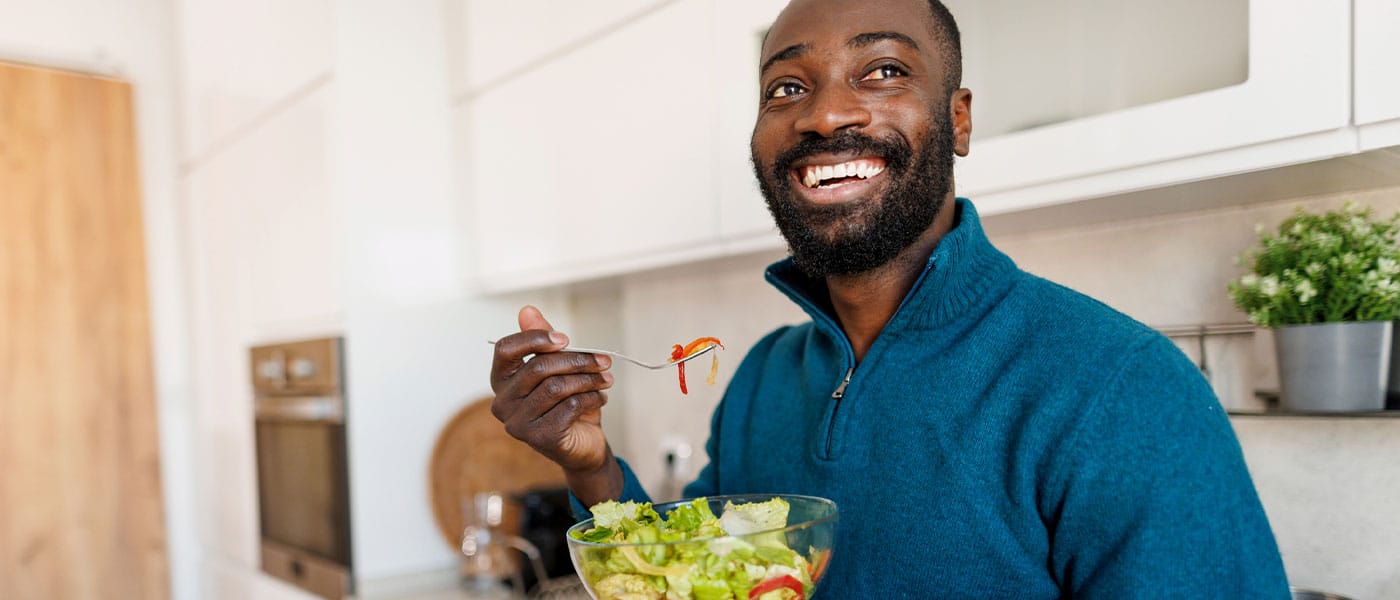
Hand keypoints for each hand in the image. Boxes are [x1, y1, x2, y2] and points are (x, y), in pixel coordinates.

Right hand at [489, 306, 621, 503]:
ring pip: (557, 387)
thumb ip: (543, 342)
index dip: (534, 338)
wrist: (582, 445)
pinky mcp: (539, 438)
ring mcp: (517, 423)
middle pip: (539, 367)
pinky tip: (601, 397)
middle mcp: (502, 402)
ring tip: (606, 379)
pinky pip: (570, 406)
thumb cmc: (566, 403)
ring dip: (589, 379)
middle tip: (604, 360)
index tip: (565, 339)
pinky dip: (591, 398)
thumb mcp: (558, 369)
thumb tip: (527, 310)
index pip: (505, 349)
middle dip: (577, 360)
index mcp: (501, 380)